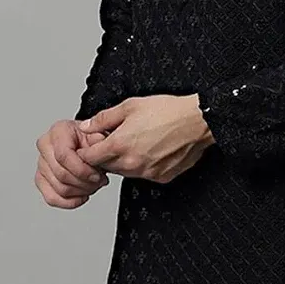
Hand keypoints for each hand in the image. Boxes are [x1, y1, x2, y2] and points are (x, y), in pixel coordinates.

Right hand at [35, 119, 111, 208]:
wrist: (87, 144)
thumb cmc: (91, 139)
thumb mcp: (100, 135)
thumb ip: (99, 140)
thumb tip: (97, 145)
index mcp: (58, 131)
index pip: (63, 156)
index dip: (82, 170)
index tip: (97, 176)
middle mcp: (45, 145)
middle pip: (61, 174)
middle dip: (84, 183)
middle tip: (99, 181)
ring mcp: (41, 163)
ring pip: (59, 188)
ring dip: (80, 192)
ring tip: (94, 185)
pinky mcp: (41, 179)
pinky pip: (51, 198)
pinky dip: (69, 202)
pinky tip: (82, 196)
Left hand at [76, 94, 213, 183]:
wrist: (197, 121)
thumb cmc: (168, 111)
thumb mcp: (130, 106)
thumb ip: (103, 119)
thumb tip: (87, 126)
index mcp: (119, 145)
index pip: (90, 158)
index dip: (89, 150)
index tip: (94, 144)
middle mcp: (131, 163)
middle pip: (106, 167)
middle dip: (106, 155)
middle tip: (117, 139)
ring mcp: (147, 172)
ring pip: (124, 172)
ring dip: (124, 161)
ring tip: (137, 142)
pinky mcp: (161, 177)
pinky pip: (143, 174)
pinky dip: (142, 165)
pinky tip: (151, 150)